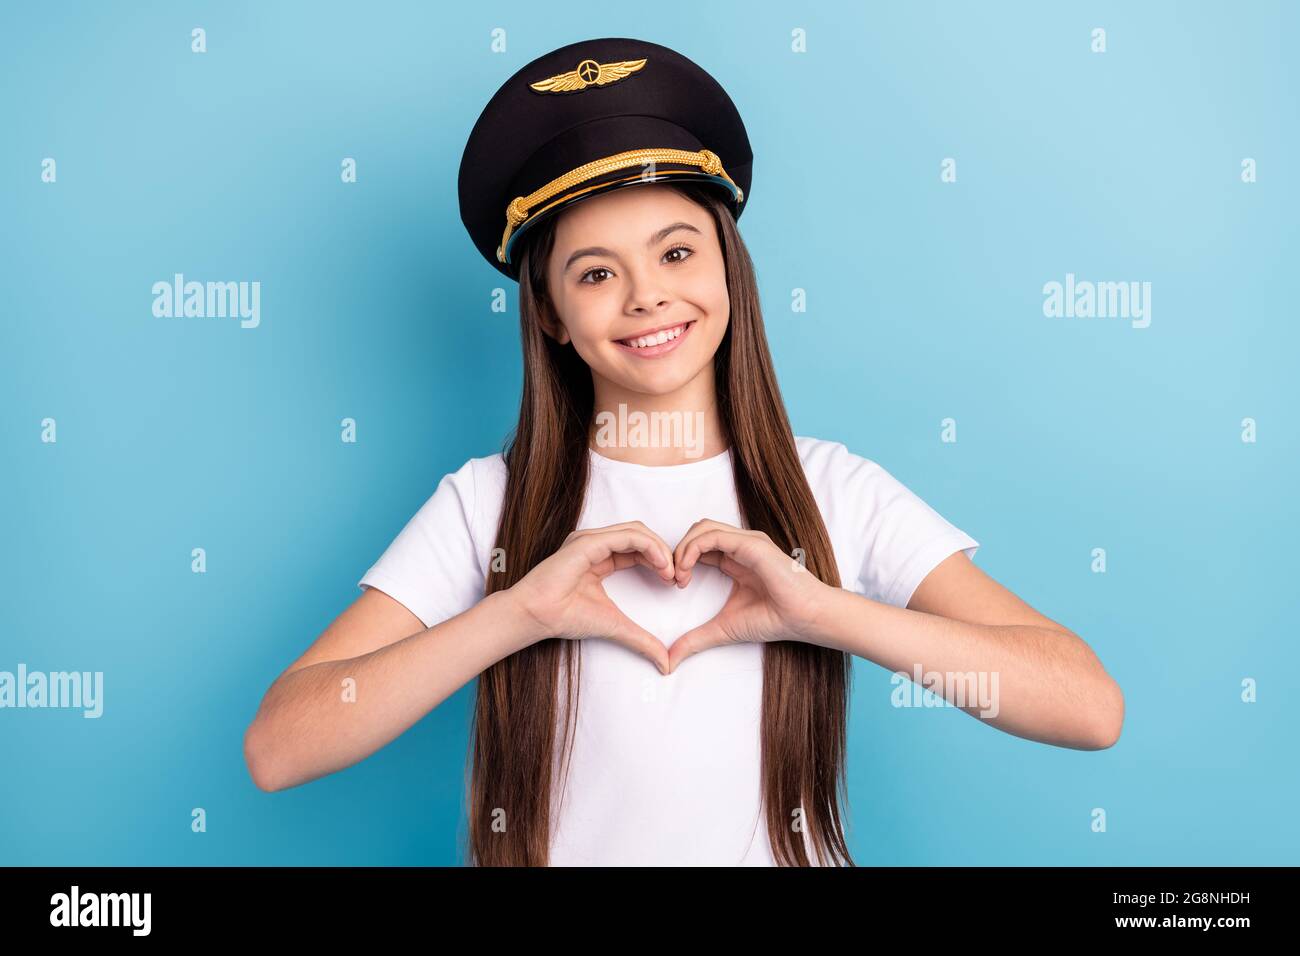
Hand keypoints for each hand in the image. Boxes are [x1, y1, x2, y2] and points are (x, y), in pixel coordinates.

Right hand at [507, 521, 675, 673]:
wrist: (537, 616)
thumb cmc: (564, 617)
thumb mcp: (615, 626)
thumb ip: (641, 640)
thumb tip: (666, 663)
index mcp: (600, 557)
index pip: (638, 549)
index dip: (660, 561)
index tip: (674, 582)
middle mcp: (595, 544)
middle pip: (640, 535)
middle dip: (663, 553)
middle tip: (677, 576)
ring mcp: (590, 540)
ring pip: (636, 531)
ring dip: (659, 548)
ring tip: (670, 570)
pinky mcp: (587, 542)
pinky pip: (626, 536)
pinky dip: (648, 546)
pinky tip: (660, 564)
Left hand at [667, 519, 831, 673]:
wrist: (804, 617)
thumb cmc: (774, 618)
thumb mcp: (723, 630)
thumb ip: (695, 640)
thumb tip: (669, 661)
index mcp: (734, 559)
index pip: (698, 547)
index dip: (680, 560)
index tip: (673, 585)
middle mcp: (739, 546)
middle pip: (697, 532)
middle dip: (677, 551)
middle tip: (671, 579)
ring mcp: (746, 542)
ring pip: (702, 528)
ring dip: (682, 548)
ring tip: (678, 576)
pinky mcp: (750, 543)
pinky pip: (712, 536)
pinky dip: (692, 549)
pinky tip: (686, 571)